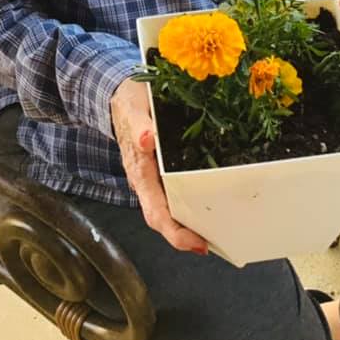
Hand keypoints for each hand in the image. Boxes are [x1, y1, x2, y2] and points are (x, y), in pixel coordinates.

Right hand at [110, 77, 208, 253]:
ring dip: (192, 221)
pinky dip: (194, 200)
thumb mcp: (133, 108)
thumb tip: (148, 139)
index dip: (176, 233)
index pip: (156, 213)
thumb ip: (139, 125)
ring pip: (172, 208)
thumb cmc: (128, 103)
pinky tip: (211, 199)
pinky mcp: (164, 168)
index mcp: (139, 172)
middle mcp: (147, 181)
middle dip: (189, 236)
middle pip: (166, 218)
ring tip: (219, 228)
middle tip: (217, 242)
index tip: (197, 243)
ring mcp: (155, 177)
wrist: (121, 96)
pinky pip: (178, 190)